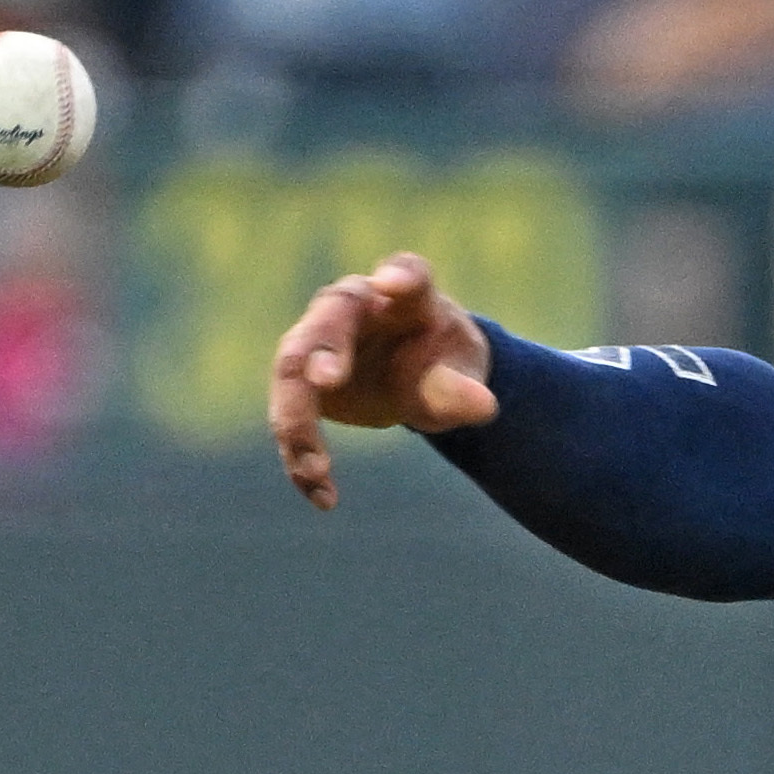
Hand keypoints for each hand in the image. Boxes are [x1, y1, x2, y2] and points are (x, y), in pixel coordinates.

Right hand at [268, 250, 498, 509]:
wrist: (422, 373)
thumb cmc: (446, 361)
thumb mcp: (462, 374)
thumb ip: (462, 388)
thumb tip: (483, 407)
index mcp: (407, 296)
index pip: (408, 275)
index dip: (401, 276)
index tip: (393, 282)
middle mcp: (352, 307)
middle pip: (327, 321)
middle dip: (321, 349)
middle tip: (322, 380)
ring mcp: (318, 341)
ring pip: (291, 373)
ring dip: (297, 422)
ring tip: (319, 471)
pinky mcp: (301, 384)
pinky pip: (289, 418)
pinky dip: (300, 459)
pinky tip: (323, 497)